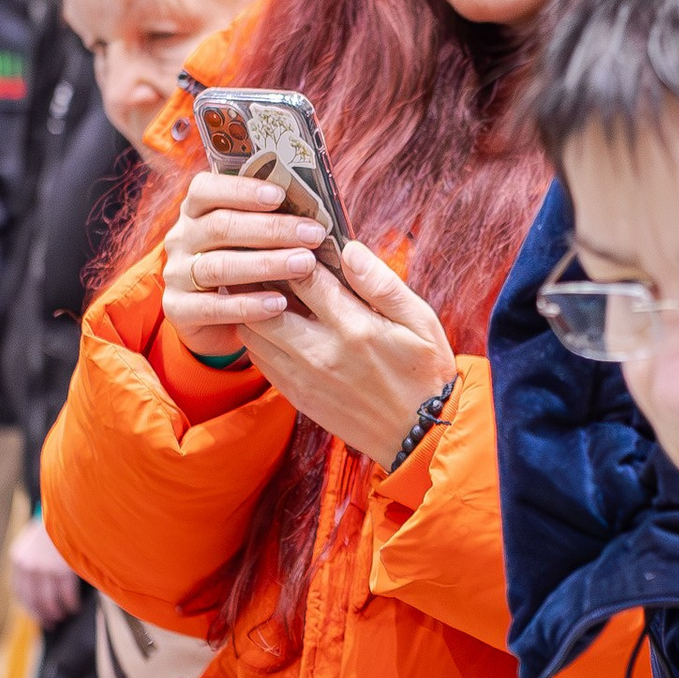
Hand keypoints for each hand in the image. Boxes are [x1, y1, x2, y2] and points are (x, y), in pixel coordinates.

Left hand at [10, 514, 81, 627]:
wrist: (67, 508)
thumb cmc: (55, 527)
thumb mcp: (35, 543)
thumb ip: (34, 564)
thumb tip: (41, 590)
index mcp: (19, 560)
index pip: (19, 592)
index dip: (28, 608)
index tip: (36, 616)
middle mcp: (28, 566)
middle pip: (34, 600)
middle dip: (43, 614)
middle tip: (51, 623)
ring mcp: (45, 568)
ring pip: (49, 600)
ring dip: (57, 611)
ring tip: (64, 615)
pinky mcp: (62, 568)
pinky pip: (66, 594)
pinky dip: (70, 603)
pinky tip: (74, 606)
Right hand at [160, 170, 328, 359]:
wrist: (216, 322)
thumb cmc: (244, 267)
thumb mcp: (251, 240)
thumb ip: (270, 221)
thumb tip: (315, 211)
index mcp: (195, 211)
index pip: (206, 189)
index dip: (242, 190)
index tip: (280, 195)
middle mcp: (181, 238)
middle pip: (220, 226)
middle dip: (271, 229)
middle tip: (313, 234)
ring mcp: (176, 275)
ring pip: (218, 266)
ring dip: (266, 264)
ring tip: (304, 265)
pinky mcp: (179, 310)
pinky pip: (213, 308)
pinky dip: (248, 305)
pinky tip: (279, 304)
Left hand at [236, 238, 456, 463]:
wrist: (421, 438)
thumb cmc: (425, 372)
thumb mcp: (420, 321)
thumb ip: (382, 283)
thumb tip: (349, 249)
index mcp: (354, 328)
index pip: (303, 276)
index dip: (293, 251)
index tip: (294, 239)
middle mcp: (321, 353)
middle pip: (263, 304)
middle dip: (261, 278)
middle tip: (267, 261)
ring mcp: (304, 377)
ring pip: (252, 332)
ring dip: (254, 308)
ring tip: (267, 291)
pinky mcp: (297, 396)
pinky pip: (259, 360)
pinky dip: (259, 337)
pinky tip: (276, 324)